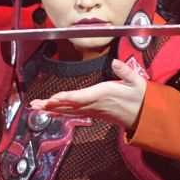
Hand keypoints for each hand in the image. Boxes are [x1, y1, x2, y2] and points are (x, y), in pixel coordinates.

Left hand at [29, 58, 146, 129]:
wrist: (145, 116)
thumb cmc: (140, 97)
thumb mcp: (137, 82)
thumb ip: (125, 72)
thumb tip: (115, 62)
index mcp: (103, 95)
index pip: (81, 97)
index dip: (66, 98)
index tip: (53, 98)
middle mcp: (95, 105)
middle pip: (69, 106)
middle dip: (51, 105)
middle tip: (34, 105)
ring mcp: (93, 111)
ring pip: (69, 111)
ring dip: (52, 110)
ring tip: (36, 108)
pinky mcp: (93, 114)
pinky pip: (74, 114)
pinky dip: (61, 113)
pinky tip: (51, 113)